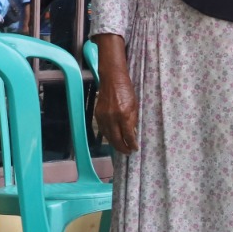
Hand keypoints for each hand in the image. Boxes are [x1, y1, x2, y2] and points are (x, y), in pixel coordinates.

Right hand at [92, 34, 138, 153]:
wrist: (112, 79)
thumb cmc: (127, 91)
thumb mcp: (135, 105)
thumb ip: (133, 120)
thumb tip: (132, 134)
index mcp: (124, 115)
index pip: (128, 135)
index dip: (131, 144)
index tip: (135, 149)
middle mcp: (112, 118)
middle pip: (116, 139)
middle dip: (122, 148)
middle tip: (128, 152)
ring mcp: (103, 116)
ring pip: (108, 136)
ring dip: (114, 144)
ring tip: (121, 147)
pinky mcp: (97, 115)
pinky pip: (102, 130)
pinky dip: (108, 136)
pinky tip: (112, 138)